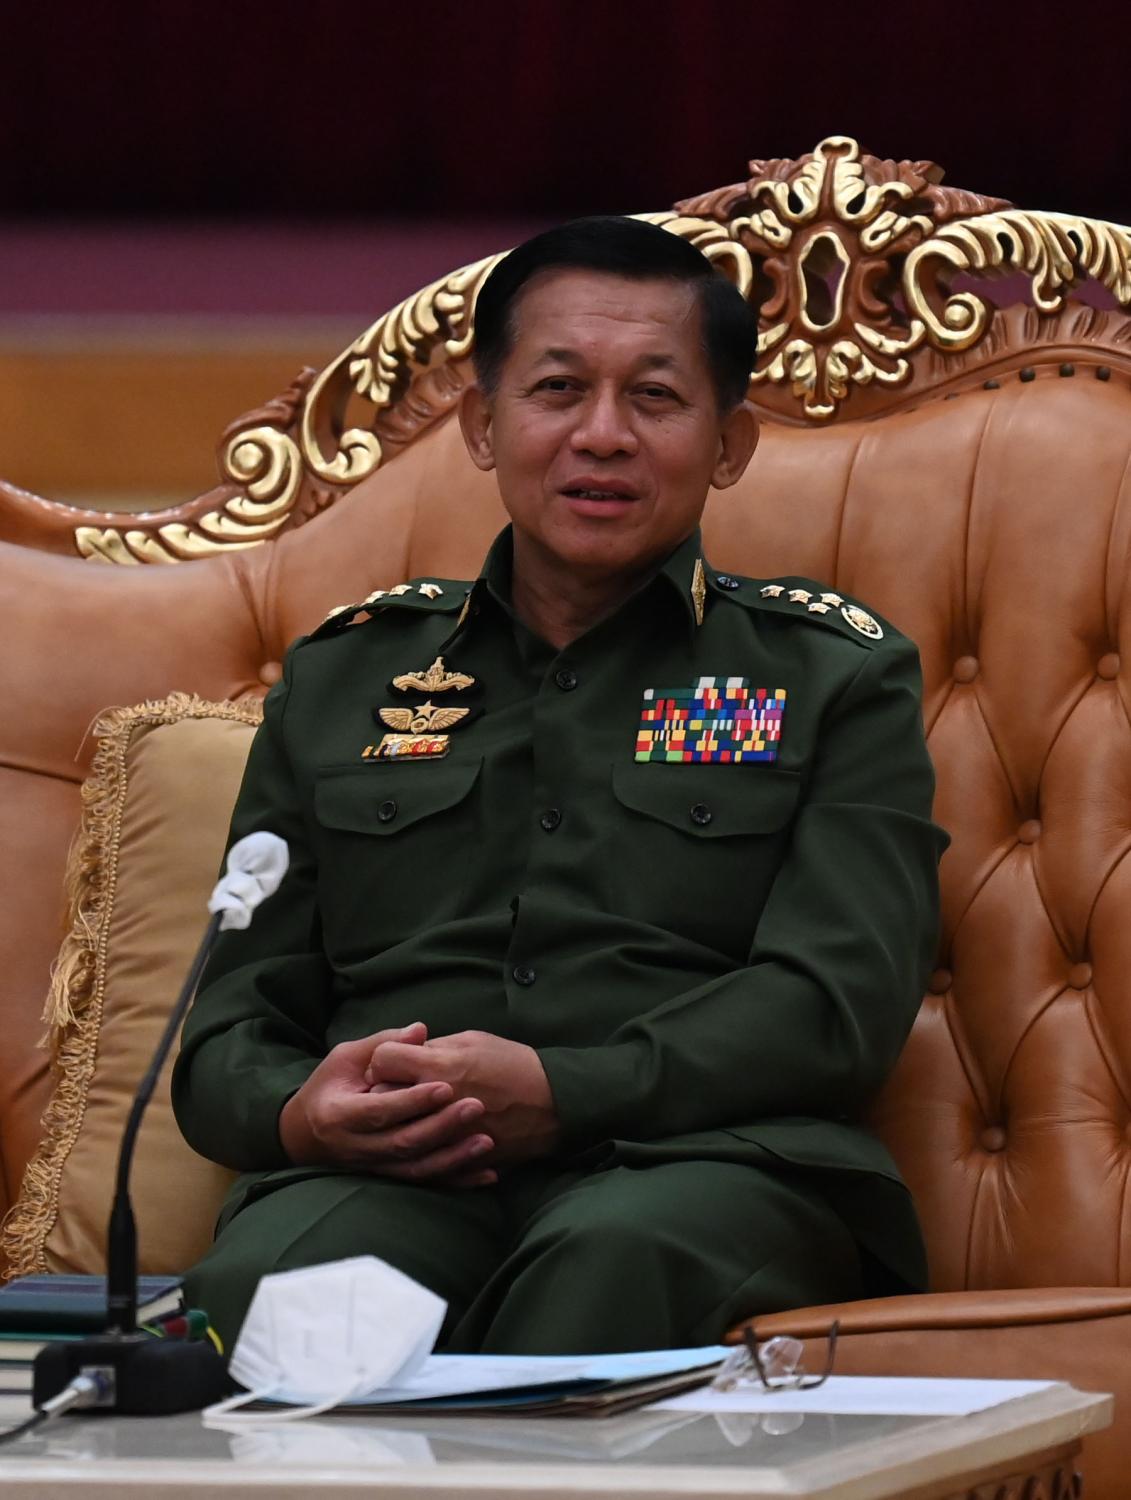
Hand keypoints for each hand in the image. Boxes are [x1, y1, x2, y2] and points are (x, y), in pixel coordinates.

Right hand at [278, 1022, 496, 1184]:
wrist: (304, 1134)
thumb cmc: (329, 1087)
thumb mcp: (345, 1058)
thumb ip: (383, 1044)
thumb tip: (420, 1030)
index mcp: (340, 1114)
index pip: (380, 1111)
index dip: (413, 1101)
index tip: (446, 1086)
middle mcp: (356, 1148)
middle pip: (402, 1143)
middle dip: (441, 1127)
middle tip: (476, 1107)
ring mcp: (373, 1167)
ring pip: (416, 1169)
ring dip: (453, 1159)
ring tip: (486, 1142)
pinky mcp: (389, 1178)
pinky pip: (425, 1183)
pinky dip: (456, 1181)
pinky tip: (486, 1176)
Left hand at [366, 1030, 559, 1166]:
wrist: (553, 1104)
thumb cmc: (513, 1064)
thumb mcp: (474, 1040)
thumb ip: (435, 1045)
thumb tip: (407, 1049)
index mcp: (440, 1065)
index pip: (384, 1059)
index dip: (385, 1057)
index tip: (394, 1061)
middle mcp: (437, 1100)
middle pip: (382, 1096)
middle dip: (383, 1089)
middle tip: (393, 1087)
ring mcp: (445, 1133)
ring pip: (397, 1131)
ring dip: (398, 1120)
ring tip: (408, 1113)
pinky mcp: (457, 1156)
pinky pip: (424, 1157)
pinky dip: (421, 1148)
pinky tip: (425, 1138)